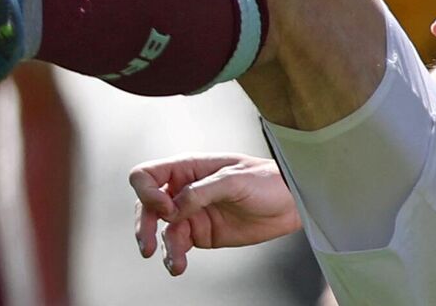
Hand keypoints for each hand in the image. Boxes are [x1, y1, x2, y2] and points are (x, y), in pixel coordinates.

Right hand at [130, 154, 300, 276]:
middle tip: (147, 244)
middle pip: (147, 205)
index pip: (147, 175)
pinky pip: (176, 246)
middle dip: (144, 225)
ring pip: (161, 230)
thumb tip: (174, 207)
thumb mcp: (235, 179)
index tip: (166, 208)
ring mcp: (191, 212)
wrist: (290, 204)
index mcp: (189, 168)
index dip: (146, 192)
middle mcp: (185, 190)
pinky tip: (177, 266)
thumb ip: (202, 191)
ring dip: (161, 247)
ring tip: (175, 262)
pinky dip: (173, 257)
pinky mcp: (200, 233)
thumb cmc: (267, 180)